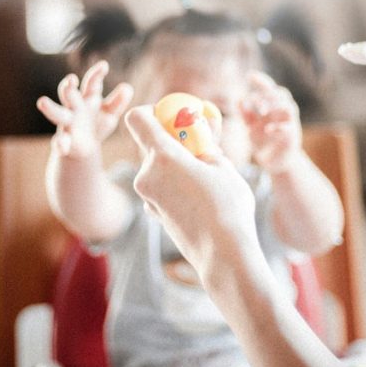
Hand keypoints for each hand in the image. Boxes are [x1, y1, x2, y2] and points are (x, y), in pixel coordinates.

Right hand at [36, 60, 133, 157]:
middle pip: (69, 95)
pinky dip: (60, 143)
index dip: (96, 74)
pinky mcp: (65, 141)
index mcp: (88, 98)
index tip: (104, 66)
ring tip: (42, 102)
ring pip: (57, 114)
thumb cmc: (97, 124)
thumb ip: (118, 102)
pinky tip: (62, 146)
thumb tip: (127, 88)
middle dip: (68, 88)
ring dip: (51, 108)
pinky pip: (59, 142)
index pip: (91, 83)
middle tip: (70, 80)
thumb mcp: (110, 114)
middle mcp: (74, 108)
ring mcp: (67, 124)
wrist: (84, 149)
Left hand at [124, 106, 258, 278]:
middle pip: (149, 143)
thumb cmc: (227, 207)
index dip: (152, 111)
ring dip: (176, 163)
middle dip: (172, 140)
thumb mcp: (223, 166)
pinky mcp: (153, 212)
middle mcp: (146, 175)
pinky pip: (160, 187)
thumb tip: (201, 129)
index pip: (137, 118)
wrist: (223, 254)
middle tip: (199, 145)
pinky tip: (198, 196)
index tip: (173, 117)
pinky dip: (174, 183)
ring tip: (206, 175)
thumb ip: (205, 144)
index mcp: (163, 157)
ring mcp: (147, 196)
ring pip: (157, 167)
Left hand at [240, 72, 302, 172]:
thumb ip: (245, 114)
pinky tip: (267, 129)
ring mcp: (290, 124)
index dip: (262, 81)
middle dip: (268, 94)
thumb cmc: (264, 142)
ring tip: (261, 111)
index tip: (250, 75)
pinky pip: (289, 128)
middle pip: (282, 94)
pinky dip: (278, 126)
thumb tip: (238, 99)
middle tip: (254, 101)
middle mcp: (283, 113)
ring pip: (289, 107)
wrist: (275, 162)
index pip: (270, 89)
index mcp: (273, 107)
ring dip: (275, 106)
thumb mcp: (251, 127)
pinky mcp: (292, 137)